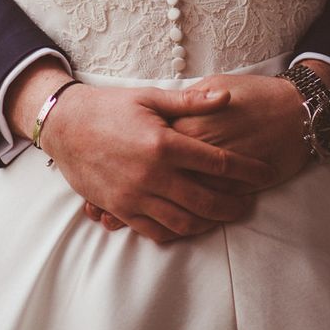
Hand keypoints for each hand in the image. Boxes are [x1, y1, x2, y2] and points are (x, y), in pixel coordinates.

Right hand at [84, 74, 307, 233]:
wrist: (65, 125)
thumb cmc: (110, 107)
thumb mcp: (150, 97)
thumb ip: (190, 101)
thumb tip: (225, 97)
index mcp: (164, 143)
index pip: (218, 163)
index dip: (247, 170)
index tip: (264, 173)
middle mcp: (152, 174)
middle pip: (206, 200)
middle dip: (233, 205)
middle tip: (248, 205)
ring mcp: (134, 196)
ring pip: (183, 221)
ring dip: (208, 223)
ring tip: (223, 216)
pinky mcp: (119, 208)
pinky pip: (154, 230)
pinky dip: (177, 232)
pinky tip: (189, 225)